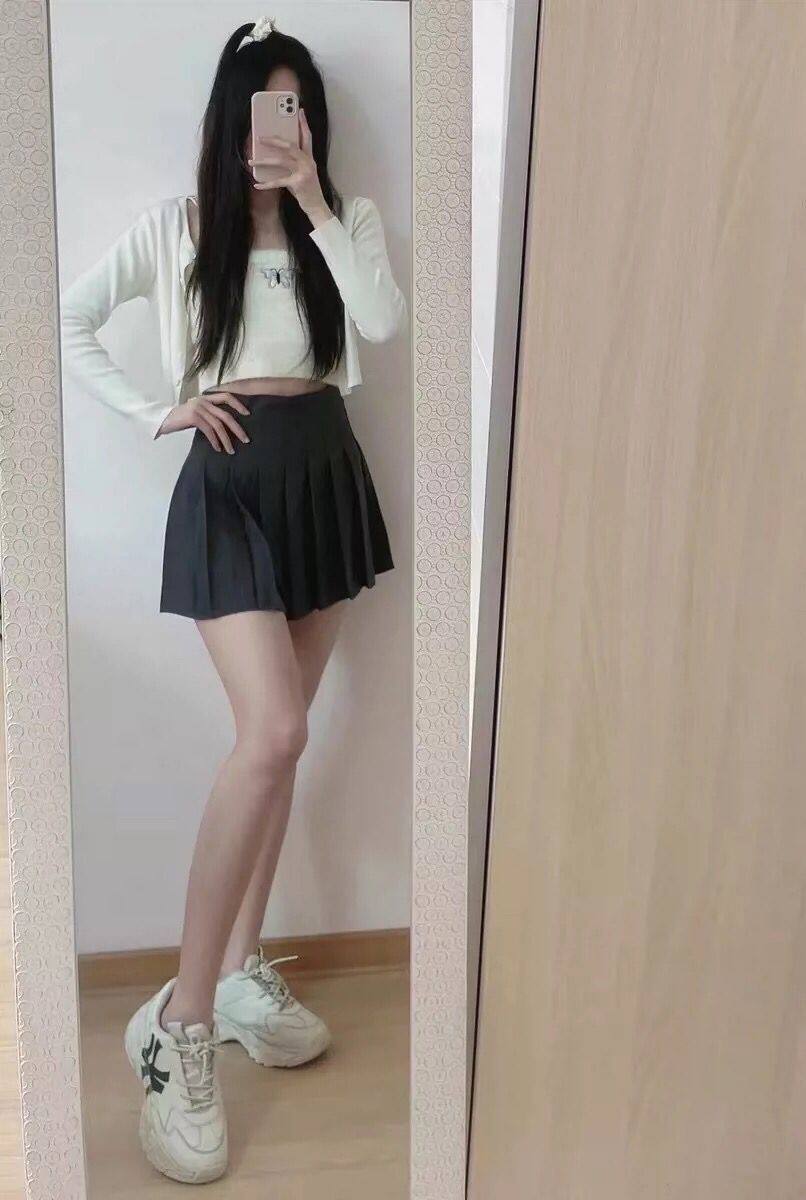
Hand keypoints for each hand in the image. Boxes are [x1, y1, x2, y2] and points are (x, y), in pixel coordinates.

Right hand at [156, 391, 250, 452]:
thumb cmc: (181, 419)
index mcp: (206, 397)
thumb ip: (210, 414)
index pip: (226, 396)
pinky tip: (218, 448)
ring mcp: (198, 407)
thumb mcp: (198, 412)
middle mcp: (203, 400)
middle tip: (246, 440)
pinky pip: (208, 430)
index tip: (248, 414)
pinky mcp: (193, 416)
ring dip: (226, 439)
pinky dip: (215, 441)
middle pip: (226, 414)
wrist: (163, 420)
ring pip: (218, 425)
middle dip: (237, 428)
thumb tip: (227, 426)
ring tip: (231, 450)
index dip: (238, 404)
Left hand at [248, 107, 332, 223]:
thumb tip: (273, 156)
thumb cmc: (306, 189)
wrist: (317, 206)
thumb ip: (293, 162)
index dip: (303, 124)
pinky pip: (278, 181)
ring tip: (251, 161)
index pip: (307, 137)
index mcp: (309, 158)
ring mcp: (303, 172)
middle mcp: (308, 162)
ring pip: (281, 160)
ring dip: (264, 161)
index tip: (300, 111)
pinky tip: (257, 184)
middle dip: (274, 140)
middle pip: (290, 145)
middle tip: (260, 138)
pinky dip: (266, 184)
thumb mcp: (302, 173)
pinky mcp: (298, 183)